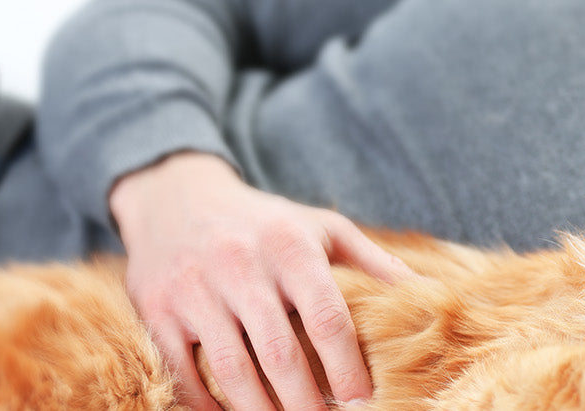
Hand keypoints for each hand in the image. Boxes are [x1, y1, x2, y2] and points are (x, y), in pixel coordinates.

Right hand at [109, 152, 413, 409]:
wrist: (177, 195)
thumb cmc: (266, 222)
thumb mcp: (322, 228)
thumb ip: (374, 261)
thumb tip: (428, 293)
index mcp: (289, 247)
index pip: (326, 317)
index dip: (347, 365)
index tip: (363, 398)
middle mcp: (240, 265)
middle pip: (280, 352)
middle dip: (307, 400)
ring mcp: (194, 289)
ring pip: (232, 368)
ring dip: (261, 409)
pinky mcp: (156, 308)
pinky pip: (181, 370)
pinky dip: (206, 402)